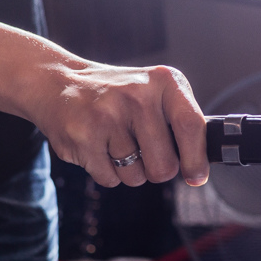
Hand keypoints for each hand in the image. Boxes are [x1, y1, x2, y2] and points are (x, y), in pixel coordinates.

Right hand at [30, 63, 208, 187]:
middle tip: (142, 151)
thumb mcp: (154, 92)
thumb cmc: (118, 95)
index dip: (196, 159)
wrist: (60, 82)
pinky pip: (110, 179)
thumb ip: (180, 123)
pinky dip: (107, 172)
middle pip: (165, 164)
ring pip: (137, 177)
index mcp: (164, 81)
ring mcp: (109, 114)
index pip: (191, 125)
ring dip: (129, 170)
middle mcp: (138, 94)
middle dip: (156, 169)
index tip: (196, 177)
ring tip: (115, 142)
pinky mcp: (84, 135)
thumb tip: (199, 168)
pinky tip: (97, 146)